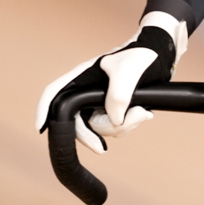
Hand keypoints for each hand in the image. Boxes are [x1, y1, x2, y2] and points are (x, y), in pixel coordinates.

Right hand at [34, 12, 186, 151]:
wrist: (162, 55)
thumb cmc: (142, 54)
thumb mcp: (130, 71)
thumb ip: (118, 96)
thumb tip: (114, 120)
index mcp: (83, 76)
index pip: (55, 93)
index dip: (44, 110)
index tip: (40, 128)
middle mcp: (87, 90)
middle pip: (77, 121)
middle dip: (93, 135)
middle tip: (102, 149)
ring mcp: (100, 101)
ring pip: (98, 128)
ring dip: (121, 127)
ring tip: (142, 113)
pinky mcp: (114, 108)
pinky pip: (113, 127)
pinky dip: (128, 125)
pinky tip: (143, 113)